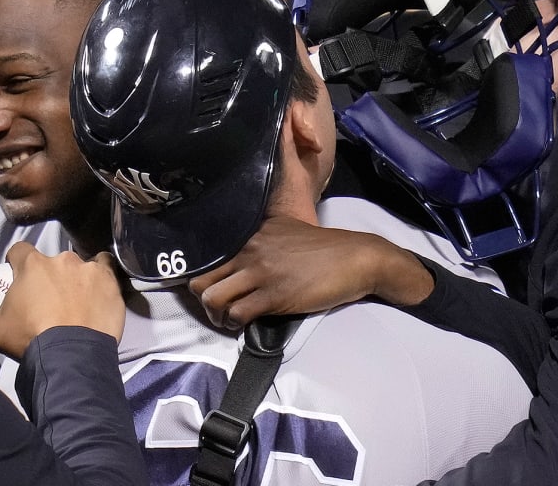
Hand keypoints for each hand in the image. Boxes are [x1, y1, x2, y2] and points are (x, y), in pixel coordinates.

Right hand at [0, 242, 125, 359]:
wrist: (71, 355)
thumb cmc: (30, 338)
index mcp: (31, 265)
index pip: (19, 251)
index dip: (17, 262)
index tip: (20, 278)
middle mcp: (61, 260)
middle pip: (53, 261)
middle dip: (51, 275)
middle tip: (51, 300)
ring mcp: (89, 269)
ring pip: (83, 264)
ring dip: (79, 278)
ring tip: (79, 301)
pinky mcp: (111, 283)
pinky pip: (108, 271)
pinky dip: (104, 281)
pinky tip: (101, 296)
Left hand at [187, 215, 434, 329]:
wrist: (356, 259)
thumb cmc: (323, 250)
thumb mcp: (283, 234)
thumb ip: (259, 243)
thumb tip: (240, 263)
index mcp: (249, 234)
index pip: (206, 256)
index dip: (202, 277)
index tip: (209, 288)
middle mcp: (248, 250)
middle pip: (201, 279)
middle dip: (202, 300)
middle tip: (216, 309)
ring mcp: (260, 272)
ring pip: (212, 298)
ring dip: (216, 316)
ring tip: (227, 321)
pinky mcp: (274, 295)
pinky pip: (238, 313)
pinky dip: (235, 324)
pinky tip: (243, 324)